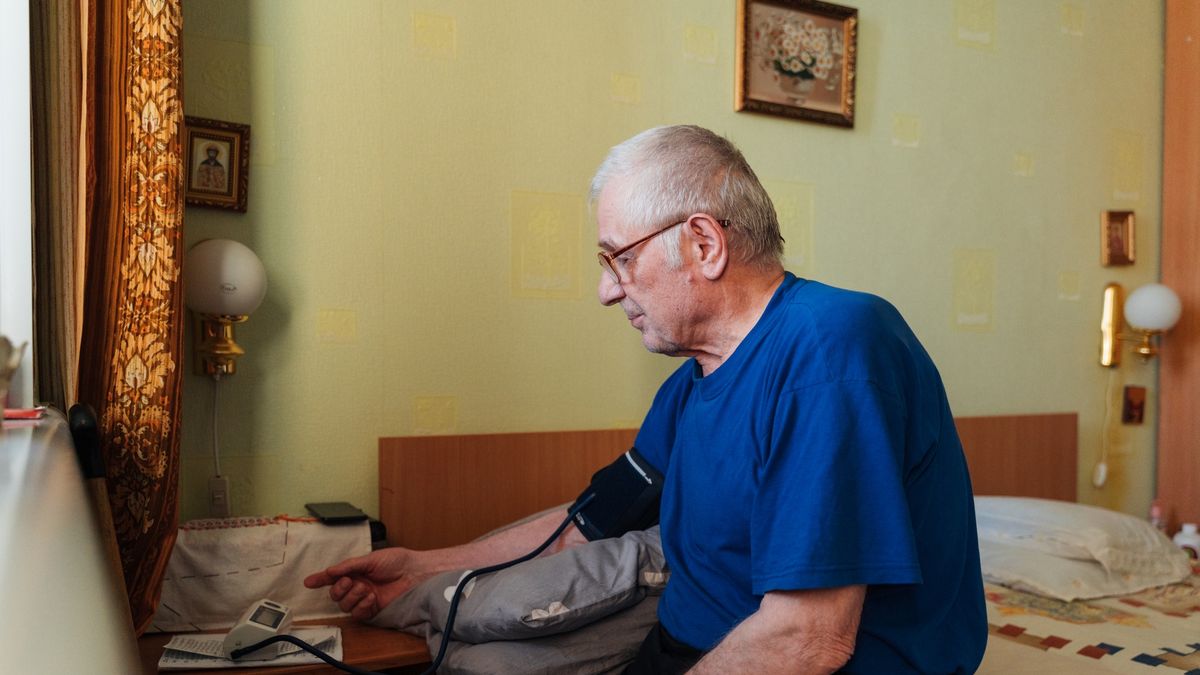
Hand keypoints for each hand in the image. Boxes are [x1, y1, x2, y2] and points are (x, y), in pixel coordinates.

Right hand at [303, 548, 429, 619]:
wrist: (414, 572)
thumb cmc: (396, 561)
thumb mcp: (370, 559)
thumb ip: (348, 566)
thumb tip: (329, 572)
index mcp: (355, 572)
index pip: (333, 577)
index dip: (320, 579)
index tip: (308, 582)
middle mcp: (357, 586)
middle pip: (336, 594)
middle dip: (338, 589)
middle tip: (349, 581)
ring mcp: (365, 598)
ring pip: (345, 605)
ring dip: (351, 597)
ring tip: (365, 588)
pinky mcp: (374, 610)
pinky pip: (358, 614)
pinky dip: (361, 606)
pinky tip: (371, 598)